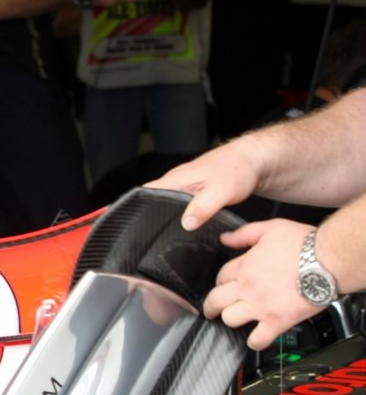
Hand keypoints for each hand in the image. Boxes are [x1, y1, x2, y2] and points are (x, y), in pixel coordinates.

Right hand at [145, 145, 261, 230]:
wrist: (255, 161)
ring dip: (171, 216)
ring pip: (169, 203)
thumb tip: (186, 223)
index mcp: (176, 179)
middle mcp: (177, 181)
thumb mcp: (220, 191)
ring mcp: (186, 185)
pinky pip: (183, 204)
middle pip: (155, 200)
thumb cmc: (238, 169)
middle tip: (158, 234)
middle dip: (154, 216)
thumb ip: (202, 208)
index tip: (139, 222)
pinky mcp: (196, 191)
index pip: (145, 192)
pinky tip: (192, 223)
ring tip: (175, 231)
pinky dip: (185, 214)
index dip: (138, 206)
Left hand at [203, 219, 318, 349]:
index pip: (221, 276)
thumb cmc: (304, 244)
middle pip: (216, 300)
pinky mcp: (277, 321)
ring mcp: (261, 306)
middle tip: (211, 309)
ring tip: (234, 319)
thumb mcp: (270, 228)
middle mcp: (248, 288)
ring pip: (231, 319)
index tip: (225, 283)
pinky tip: (254, 340)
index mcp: (245, 266)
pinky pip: (259, 339)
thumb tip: (225, 238)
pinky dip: (255, 342)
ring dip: (231, 319)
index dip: (222, 280)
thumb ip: (245, 234)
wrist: (328, 260)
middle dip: (211, 305)